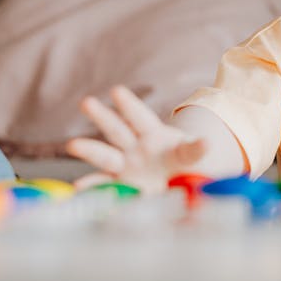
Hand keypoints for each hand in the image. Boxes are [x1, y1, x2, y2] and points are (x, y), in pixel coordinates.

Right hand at [66, 86, 205, 193]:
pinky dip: (91, 187)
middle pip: (117, 130)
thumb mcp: (193, 155)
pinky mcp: (120, 185)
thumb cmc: (186, 163)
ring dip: (89, 149)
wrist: (180, 185)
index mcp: (154, 135)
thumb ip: (196, 150)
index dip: (129, 105)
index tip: (116, 91)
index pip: (141, 117)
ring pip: (105, 155)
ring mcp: (125, 166)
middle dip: (102, 117)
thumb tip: (207, 143)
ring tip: (73, 145)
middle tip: (86, 102)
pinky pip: (103, 184)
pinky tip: (78, 189)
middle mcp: (135, 147)